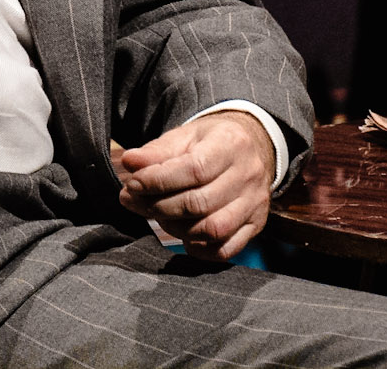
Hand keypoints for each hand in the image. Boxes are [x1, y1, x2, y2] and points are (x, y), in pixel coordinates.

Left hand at [116, 111, 275, 261]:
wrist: (250, 147)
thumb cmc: (210, 143)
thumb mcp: (184, 137)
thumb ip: (156, 151)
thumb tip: (130, 161)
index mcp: (231, 143)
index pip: (194, 168)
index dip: (158, 181)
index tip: (132, 184)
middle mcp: (249, 173)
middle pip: (200, 203)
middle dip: (159, 206)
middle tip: (135, 201)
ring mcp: (255, 202)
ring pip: (213, 229)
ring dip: (176, 228)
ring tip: (159, 216)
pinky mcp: (256, 224)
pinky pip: (226, 250)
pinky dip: (199, 249)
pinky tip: (184, 236)